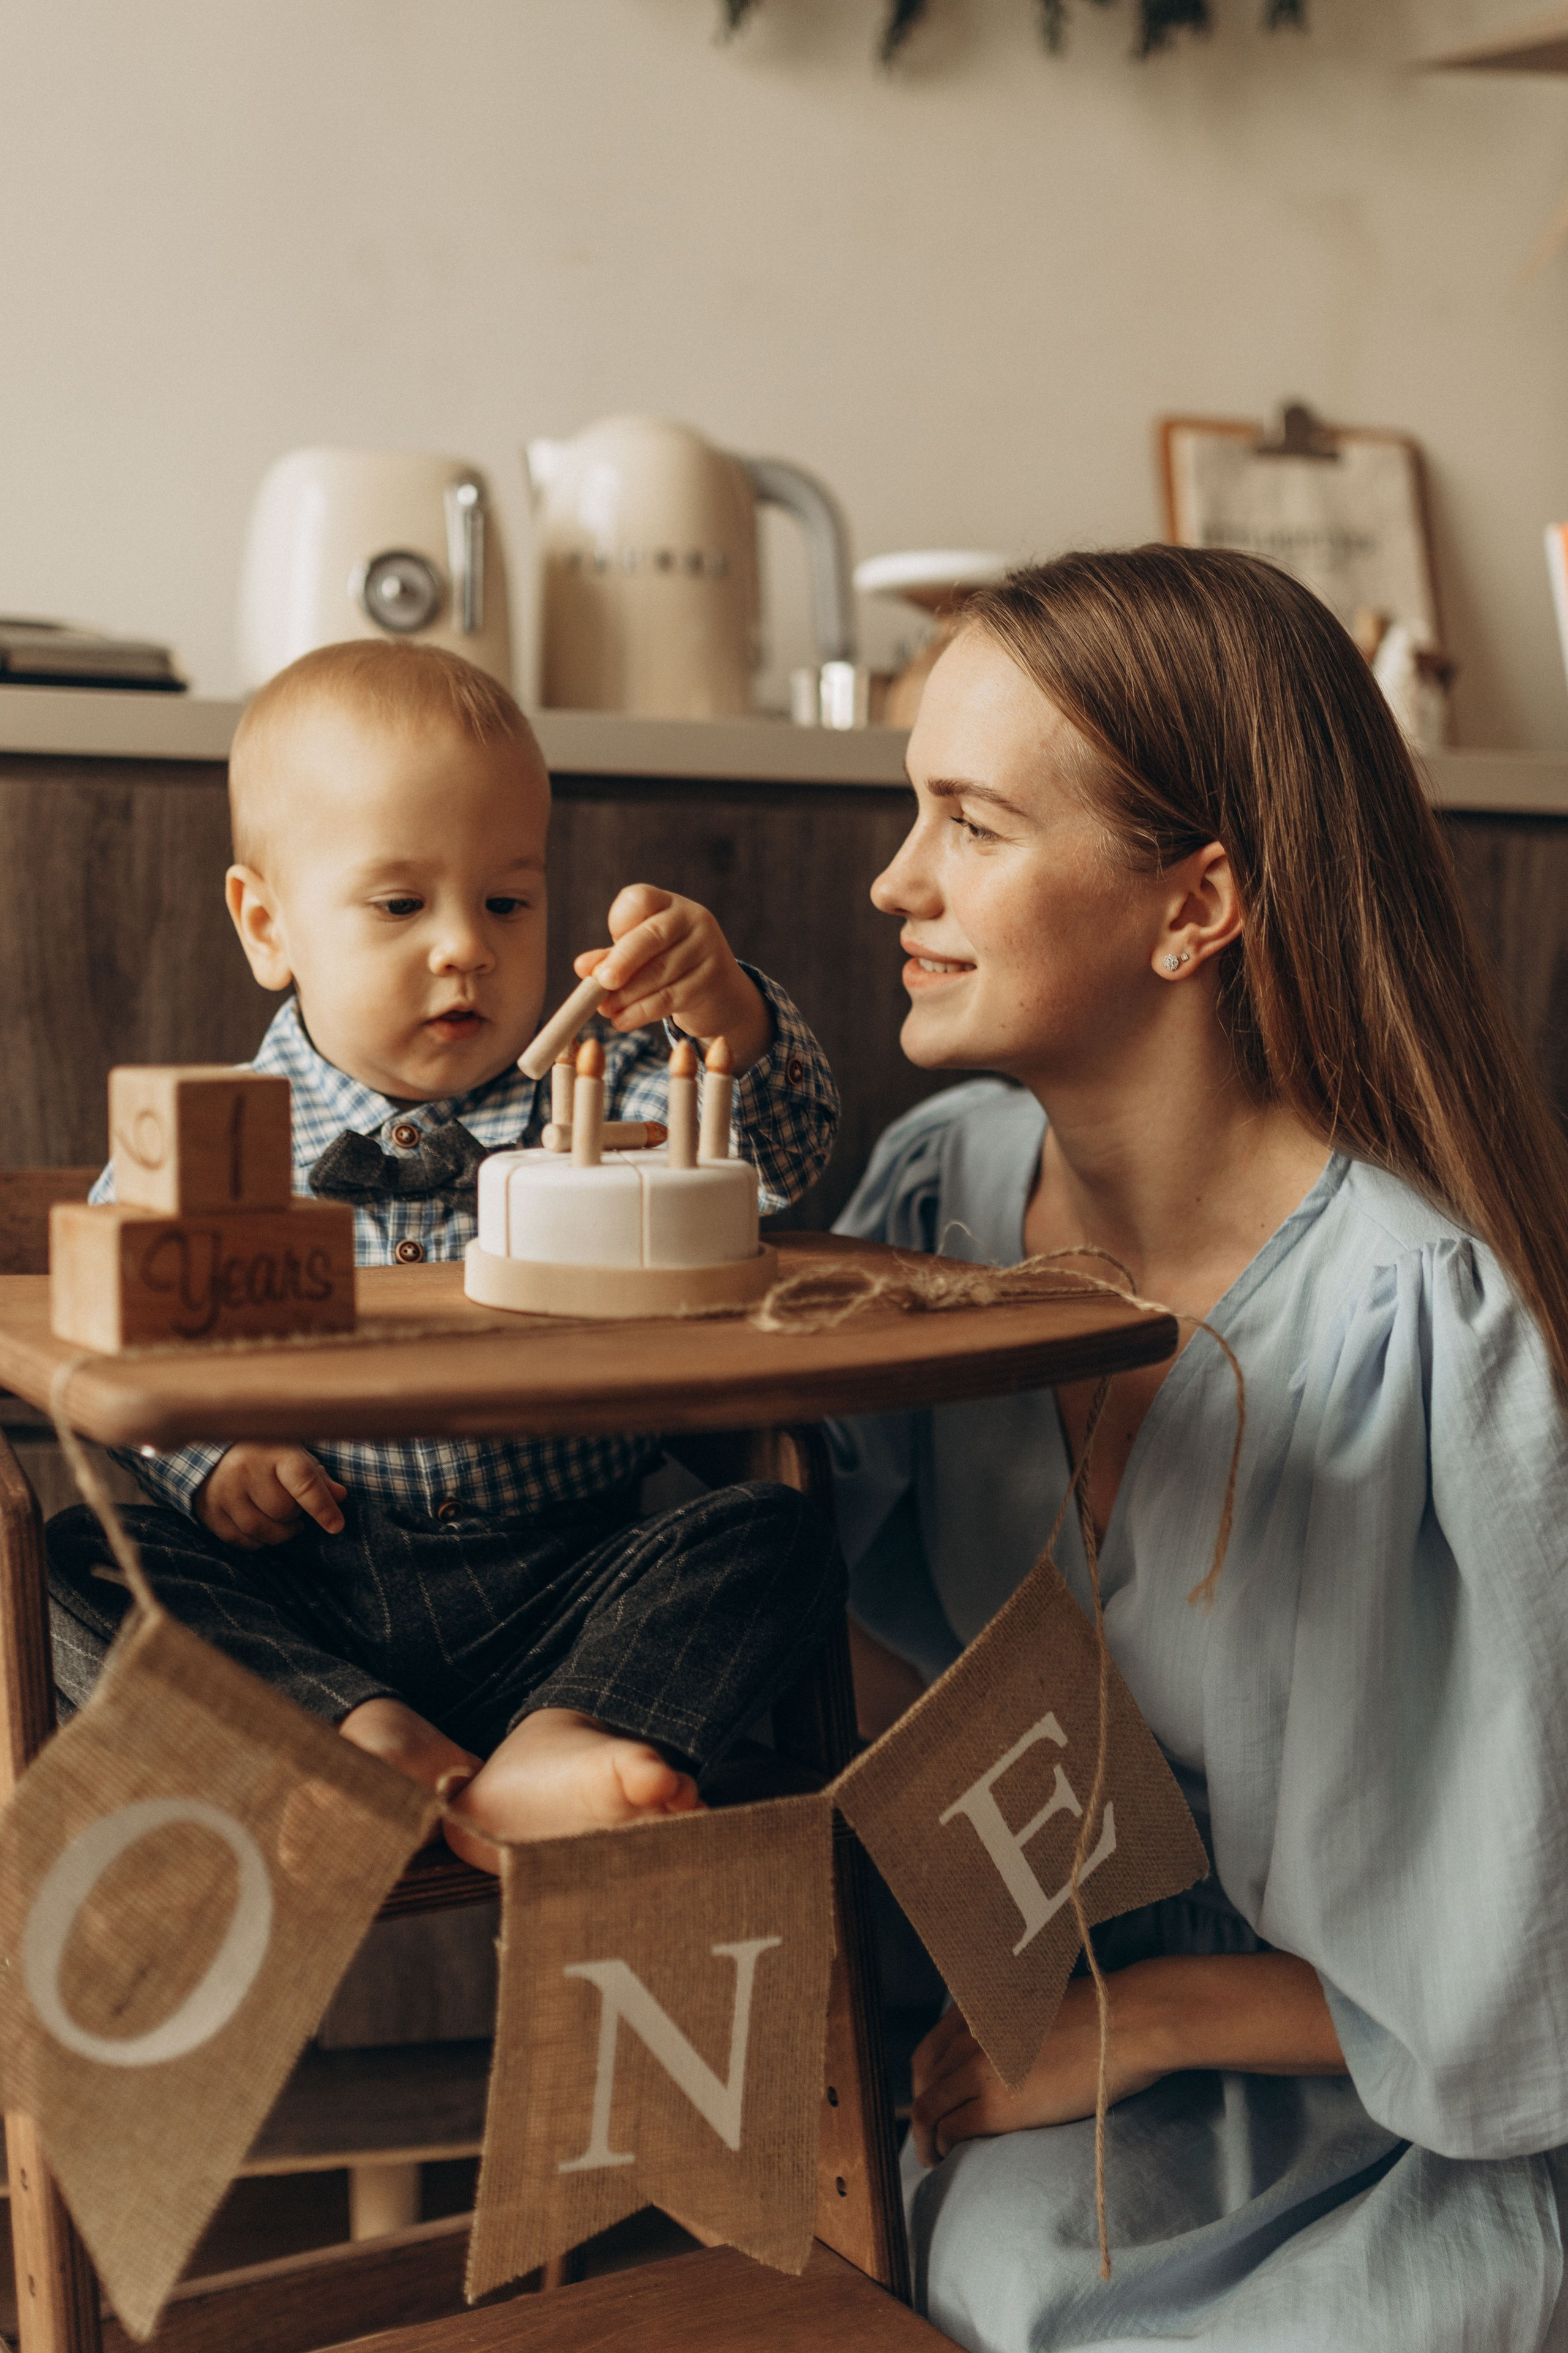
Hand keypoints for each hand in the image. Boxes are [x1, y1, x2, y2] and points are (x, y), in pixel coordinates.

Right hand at [196, 1444, 346, 1548]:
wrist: (215, 1446)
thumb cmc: (265, 1453)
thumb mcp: (295, 1455)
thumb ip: (318, 1478)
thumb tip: (340, 1497)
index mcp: (273, 1451)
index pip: (304, 1484)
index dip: (322, 1508)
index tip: (336, 1526)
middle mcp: (245, 1470)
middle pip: (283, 1512)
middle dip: (294, 1514)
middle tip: (292, 1505)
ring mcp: (223, 1491)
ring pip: (261, 1531)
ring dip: (278, 1533)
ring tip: (281, 1519)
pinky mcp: (208, 1510)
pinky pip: (240, 1540)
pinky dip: (256, 1540)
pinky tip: (260, 1526)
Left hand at [576, 885, 772, 1071]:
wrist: (719, 993)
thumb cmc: (670, 967)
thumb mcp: (639, 956)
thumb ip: (610, 958)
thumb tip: (582, 967)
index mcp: (669, 904)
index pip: (640, 899)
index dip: (619, 921)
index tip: (606, 947)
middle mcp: (692, 919)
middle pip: (651, 935)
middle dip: (621, 961)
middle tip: (600, 982)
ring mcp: (706, 949)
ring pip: (659, 972)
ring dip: (626, 994)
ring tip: (605, 1009)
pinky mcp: (710, 981)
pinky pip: (669, 997)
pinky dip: (641, 1012)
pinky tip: (623, 1021)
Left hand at [909, 1982, 1160, 2166]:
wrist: (1125, 2024)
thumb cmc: (1097, 2014)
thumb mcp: (1036, 2000)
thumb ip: (1005, 2020)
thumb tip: (997, 2050)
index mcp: (976, 2007)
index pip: (929, 2051)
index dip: (923, 2083)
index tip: (929, 2102)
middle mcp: (969, 2035)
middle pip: (924, 2081)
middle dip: (922, 2112)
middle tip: (930, 2136)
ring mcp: (980, 2069)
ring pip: (929, 2110)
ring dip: (927, 2139)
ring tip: (934, 2157)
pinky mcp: (998, 2105)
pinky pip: (953, 2131)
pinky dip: (945, 2148)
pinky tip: (953, 2157)